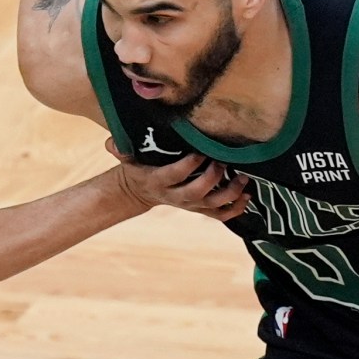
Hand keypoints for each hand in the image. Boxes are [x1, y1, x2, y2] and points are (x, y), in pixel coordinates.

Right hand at [110, 139, 251, 220]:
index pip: (175, 174)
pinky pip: (220, 215)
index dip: (189, 164)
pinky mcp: (199, 209)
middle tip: (222, 162)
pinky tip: (247, 197)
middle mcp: (176, 196)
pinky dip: (235, 209)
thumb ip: (120, 150)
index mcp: (159, 181)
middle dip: (212, 178)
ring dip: (230, 194)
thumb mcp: (127, 158)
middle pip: (197, 192)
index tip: (201, 151)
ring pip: (212, 205)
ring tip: (243, 179)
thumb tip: (111, 143)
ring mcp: (190, 204)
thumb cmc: (138, 168)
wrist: (140, 191)